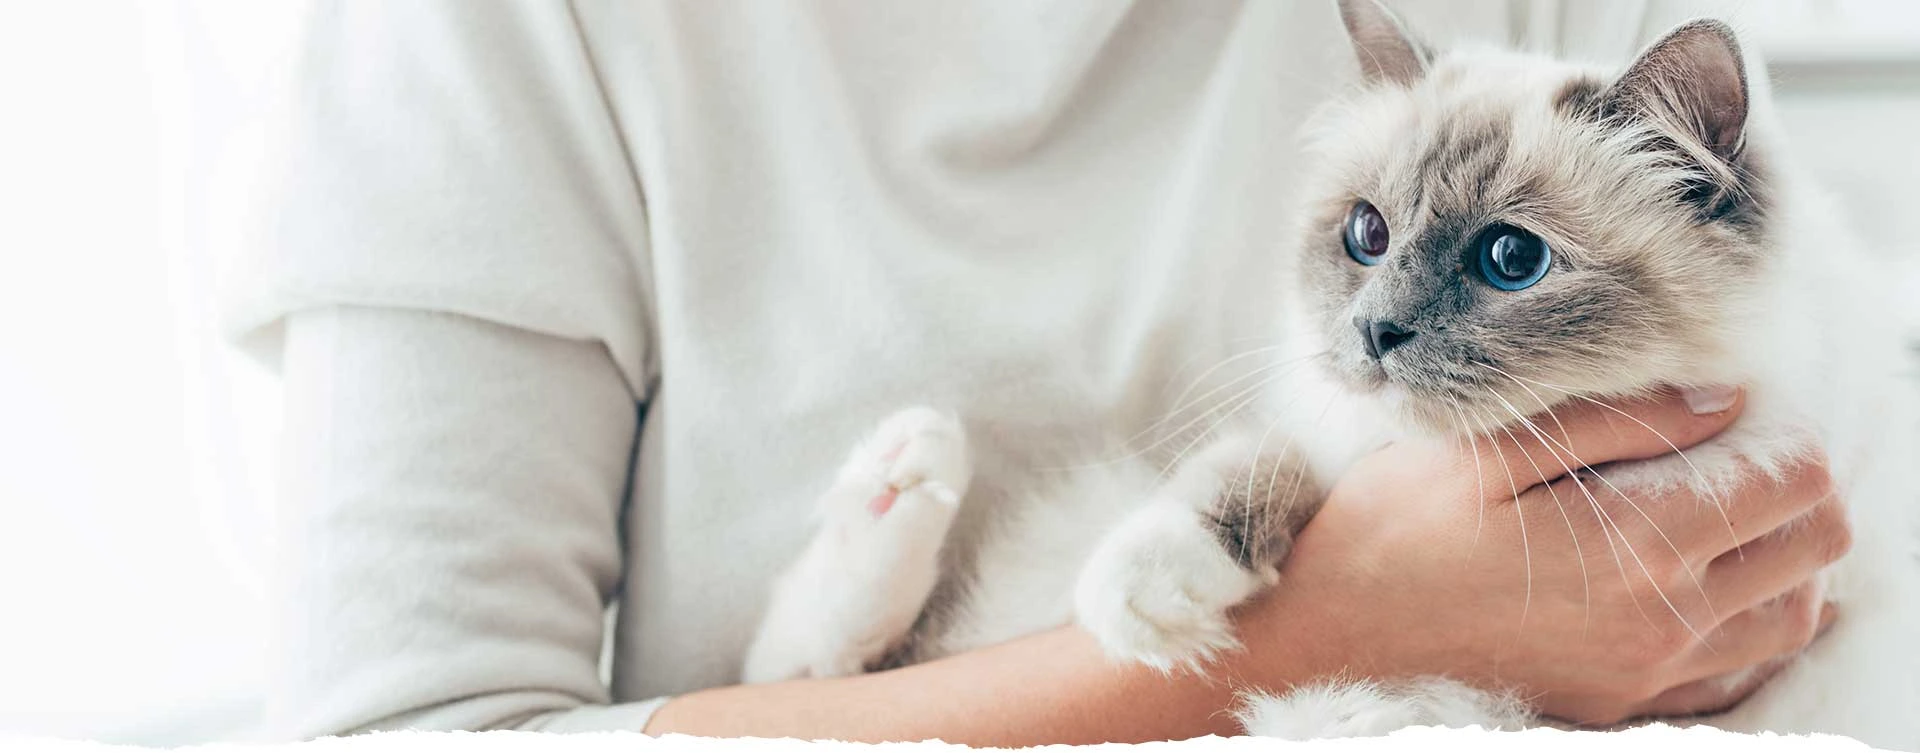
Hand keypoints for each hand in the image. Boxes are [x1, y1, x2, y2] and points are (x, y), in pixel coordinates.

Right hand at [1233, 387, 1848, 725]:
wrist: (1324, 641)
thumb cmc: (1388, 534)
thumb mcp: (1485, 451)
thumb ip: (1613, 421)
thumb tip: (1719, 398)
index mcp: (1636, 543)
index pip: (1790, 481)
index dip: (1776, 431)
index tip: (1727, 412)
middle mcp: (1662, 618)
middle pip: (1811, 546)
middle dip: (1791, 489)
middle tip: (1730, 456)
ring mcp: (1646, 671)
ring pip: (1790, 615)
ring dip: (1778, 559)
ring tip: (1718, 517)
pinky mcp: (1621, 703)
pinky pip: (1738, 673)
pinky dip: (1746, 624)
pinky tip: (1697, 586)